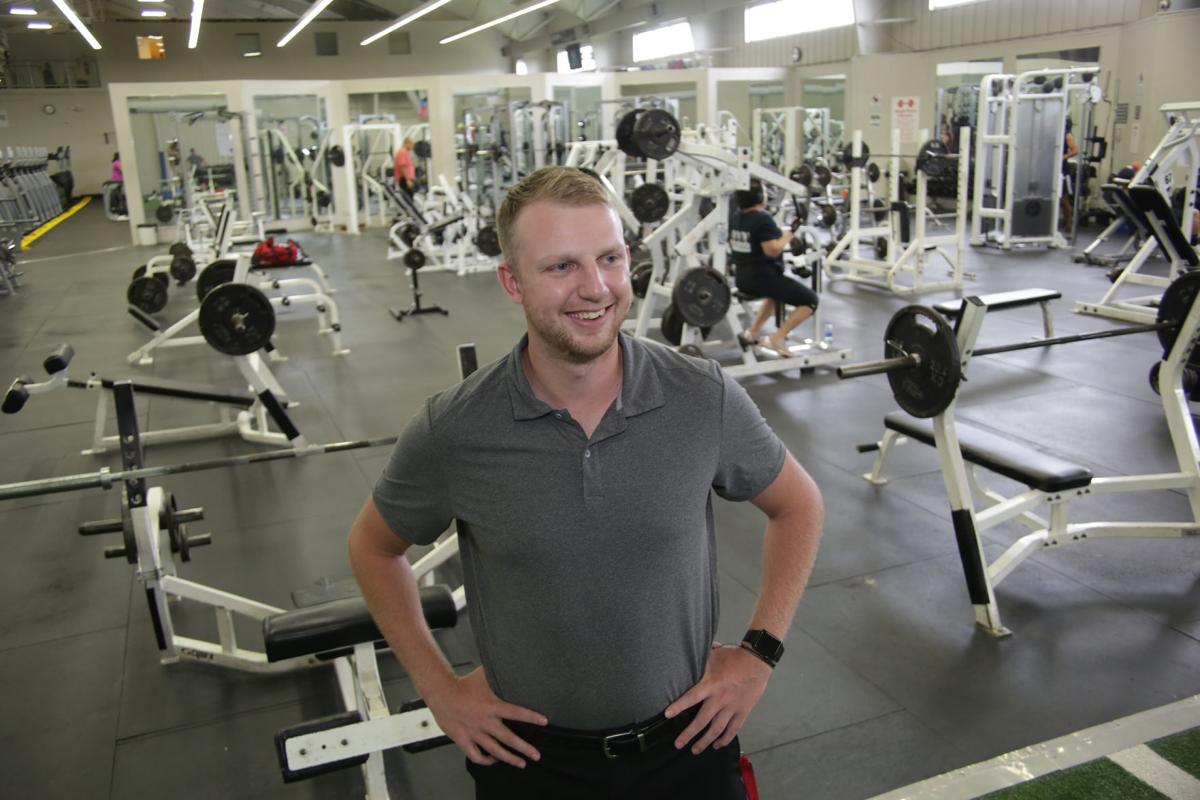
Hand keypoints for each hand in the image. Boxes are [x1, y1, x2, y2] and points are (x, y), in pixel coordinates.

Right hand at [423, 666, 547, 767]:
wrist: (441, 692)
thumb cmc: (462, 683)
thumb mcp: (483, 674)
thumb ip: (497, 671)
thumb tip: (510, 660)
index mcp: (492, 706)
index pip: (517, 713)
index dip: (532, 717)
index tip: (544, 722)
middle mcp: (485, 722)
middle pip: (509, 739)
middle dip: (525, 748)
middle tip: (537, 755)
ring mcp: (474, 733)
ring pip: (494, 751)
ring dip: (509, 758)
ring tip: (521, 763)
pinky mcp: (462, 740)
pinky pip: (475, 755)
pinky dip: (485, 761)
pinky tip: (493, 761)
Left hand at [664, 643, 770, 753]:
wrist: (757, 660)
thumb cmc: (735, 655)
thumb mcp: (713, 654)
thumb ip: (700, 659)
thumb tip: (687, 655)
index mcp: (711, 684)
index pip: (691, 698)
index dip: (678, 706)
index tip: (667, 715)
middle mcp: (720, 699)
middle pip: (702, 721)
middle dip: (689, 734)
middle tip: (678, 744)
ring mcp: (732, 707)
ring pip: (716, 729)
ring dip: (705, 741)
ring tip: (695, 750)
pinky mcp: (742, 711)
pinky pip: (733, 729)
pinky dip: (725, 739)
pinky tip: (717, 745)